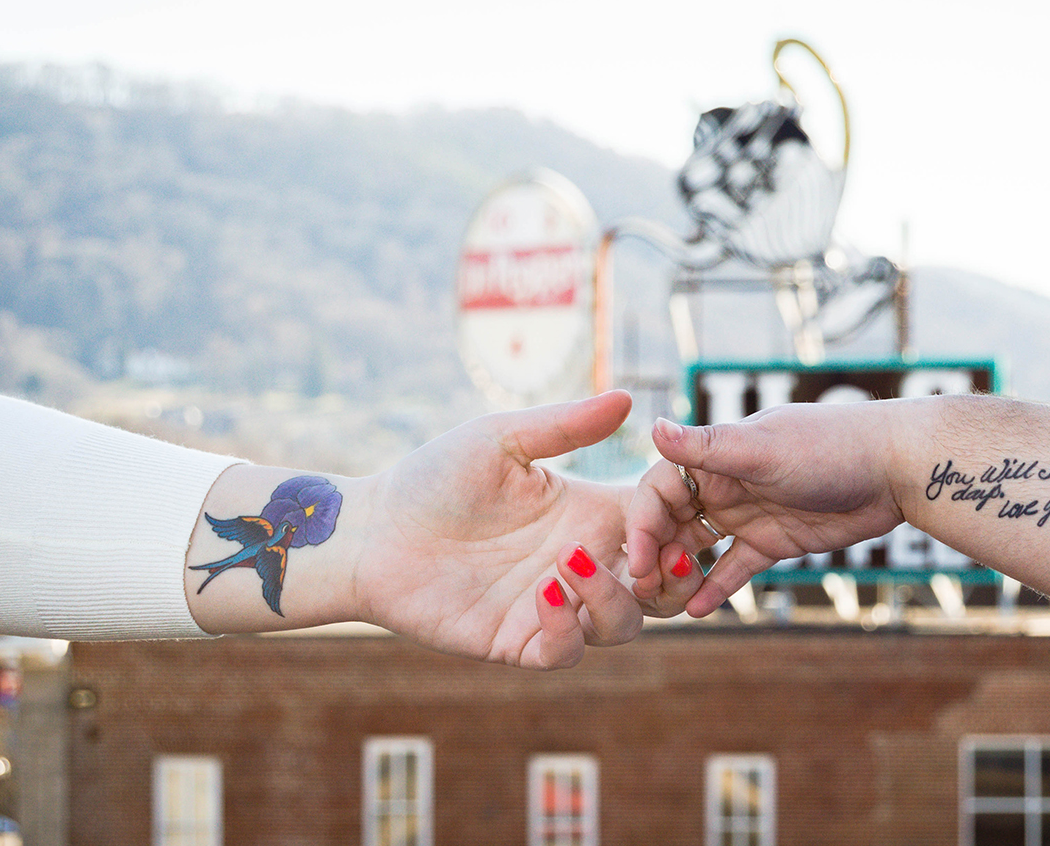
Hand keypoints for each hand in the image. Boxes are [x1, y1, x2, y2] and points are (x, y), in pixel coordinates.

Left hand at [354, 391, 703, 668]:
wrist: (371, 531)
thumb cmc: (434, 478)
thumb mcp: (502, 439)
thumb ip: (564, 425)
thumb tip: (625, 398)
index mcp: (590, 512)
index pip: (664, 523)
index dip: (679, 518)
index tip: (668, 501)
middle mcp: (582, 562)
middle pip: (663, 586)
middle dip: (674, 574)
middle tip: (654, 552)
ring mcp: (554, 605)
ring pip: (624, 623)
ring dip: (613, 596)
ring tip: (570, 561)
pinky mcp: (519, 641)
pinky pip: (566, 652)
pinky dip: (567, 628)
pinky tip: (541, 592)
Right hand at [627, 403, 906, 616]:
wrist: (895, 467)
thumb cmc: (831, 445)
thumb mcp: (764, 448)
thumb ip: (707, 446)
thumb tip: (653, 425)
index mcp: (714, 455)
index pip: (658, 490)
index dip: (641, 524)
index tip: (637, 560)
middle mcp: (723, 484)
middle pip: (671, 521)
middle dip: (653, 553)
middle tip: (644, 589)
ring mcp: (747, 514)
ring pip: (697, 547)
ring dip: (677, 572)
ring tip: (663, 603)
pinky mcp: (773, 542)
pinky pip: (733, 568)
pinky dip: (714, 588)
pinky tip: (696, 611)